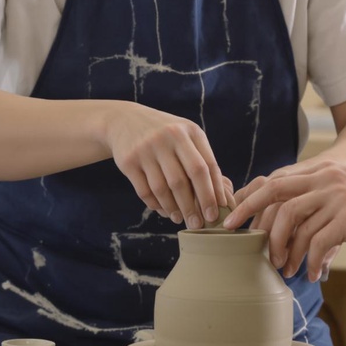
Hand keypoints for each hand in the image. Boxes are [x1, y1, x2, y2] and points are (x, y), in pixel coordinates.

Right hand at [101, 102, 229, 228]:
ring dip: (174, 209)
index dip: (212, 193)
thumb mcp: (186, 136)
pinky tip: (164, 211)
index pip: (205, 167)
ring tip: (180, 219)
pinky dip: (156, 205)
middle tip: (198, 225)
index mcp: (189, 131)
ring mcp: (146, 148)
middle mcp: (168, 137)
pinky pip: (145, 191)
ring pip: (163, 188)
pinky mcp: (128, 161)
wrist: (124, 120)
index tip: (216, 214)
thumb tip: (221, 198)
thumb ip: (203, 161)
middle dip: (193, 206)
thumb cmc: (166, 135)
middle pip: (184, 180)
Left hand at [224, 160, 345, 280]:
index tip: (233, 218)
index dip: (251, 198)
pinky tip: (315, 274)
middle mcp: (327, 178)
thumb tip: (292, 229)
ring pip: (295, 223)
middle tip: (241, 243)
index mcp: (323, 170)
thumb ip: (321, 203)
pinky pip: (318, 243)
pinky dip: (312, 262)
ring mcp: (339, 195)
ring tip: (285, 270)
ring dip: (286, 250)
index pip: (276, 181)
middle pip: (276, 195)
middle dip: (252, 219)